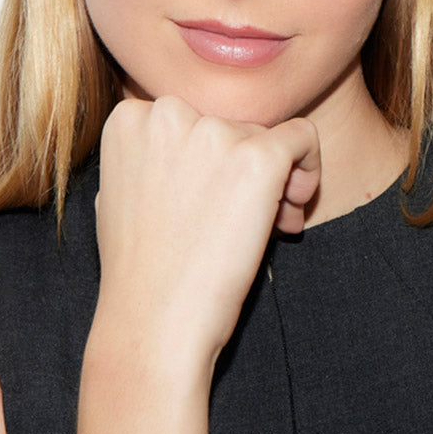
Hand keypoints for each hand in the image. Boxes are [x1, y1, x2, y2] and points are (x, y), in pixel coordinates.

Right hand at [93, 95, 320, 375]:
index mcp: (129, 116)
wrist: (153, 321)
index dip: (210, 159)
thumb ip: (155, 156)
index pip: (192, 117)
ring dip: (274, 179)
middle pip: (231, 124)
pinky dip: (309, 166)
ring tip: (266, 229)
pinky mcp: (258, 157)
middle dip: (244, 168)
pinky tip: (296, 206)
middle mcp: (168, 112)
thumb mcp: (123, 193)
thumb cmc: (139, 270)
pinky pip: (302, 138)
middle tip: (249, 220)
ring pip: (265, 136)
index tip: (214, 198)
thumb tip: (206, 149)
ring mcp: (214, 132)